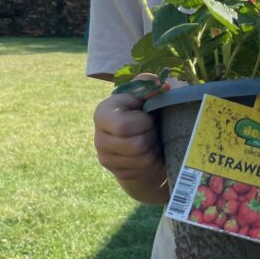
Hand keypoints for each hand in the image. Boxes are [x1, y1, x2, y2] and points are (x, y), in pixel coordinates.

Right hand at [93, 74, 169, 202]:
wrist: (142, 142)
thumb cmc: (144, 113)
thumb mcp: (144, 97)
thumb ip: (148, 86)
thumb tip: (161, 85)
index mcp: (103, 114)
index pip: (123, 126)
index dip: (143, 122)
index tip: (148, 116)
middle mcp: (99, 138)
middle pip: (136, 145)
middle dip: (152, 135)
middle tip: (153, 129)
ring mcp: (106, 158)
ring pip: (142, 159)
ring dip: (154, 148)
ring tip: (152, 139)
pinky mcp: (118, 173)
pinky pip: (144, 170)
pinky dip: (153, 161)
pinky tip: (150, 152)